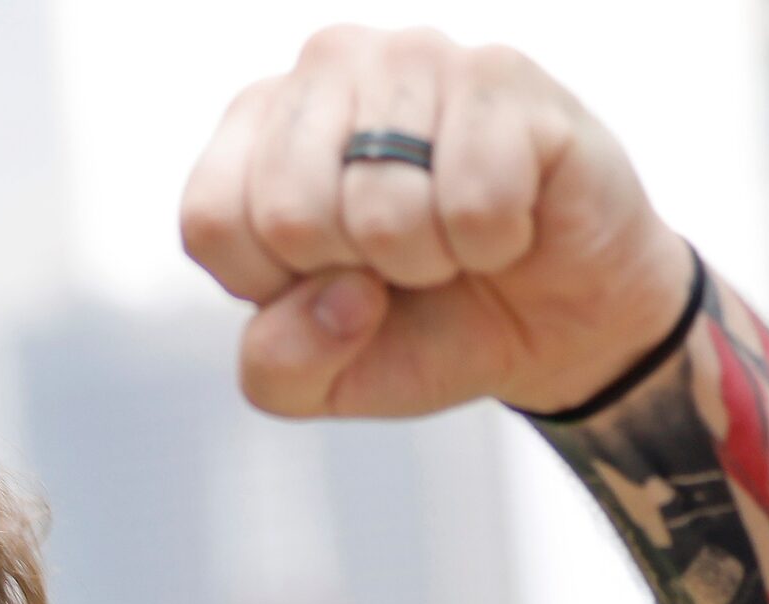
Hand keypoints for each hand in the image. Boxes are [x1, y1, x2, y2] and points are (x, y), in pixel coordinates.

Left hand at [180, 26, 694, 418]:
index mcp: (256, 129)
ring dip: (430, 261)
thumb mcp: (324, 381)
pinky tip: (507, 218)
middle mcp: (326, 69)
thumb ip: (278, 366)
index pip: (211, 220)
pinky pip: (473, 201)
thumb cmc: (422, 327)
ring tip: (452, 238)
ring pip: (380, 211)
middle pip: (287, 214)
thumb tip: (339, 294)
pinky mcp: (501, 76)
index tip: (329, 282)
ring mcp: (413, 58)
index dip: (275, 290)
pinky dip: (494, 242)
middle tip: (399, 262)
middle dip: (355, 277)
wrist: (556, 324)